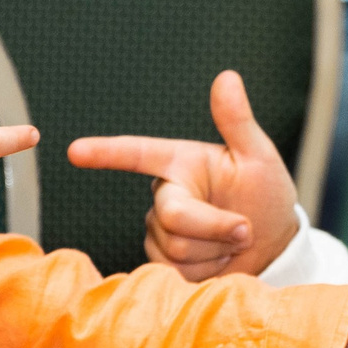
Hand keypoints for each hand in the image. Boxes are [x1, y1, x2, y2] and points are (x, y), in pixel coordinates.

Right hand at [66, 71, 299, 280]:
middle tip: (245, 228)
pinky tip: (219, 261)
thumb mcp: (258, 157)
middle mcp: (164, 194)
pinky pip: (174, 271)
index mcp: (180, 162)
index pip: (137, 153)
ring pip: (174, 247)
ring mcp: (159, 229)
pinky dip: (207, 270)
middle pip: (172, 216)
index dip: (105, 152)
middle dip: (214, 227)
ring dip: (214, 250)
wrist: (272, 248)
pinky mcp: (161, 261)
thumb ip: (237, 121)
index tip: (74, 151)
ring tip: (231, 242)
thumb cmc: (265, 196)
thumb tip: (227, 76)